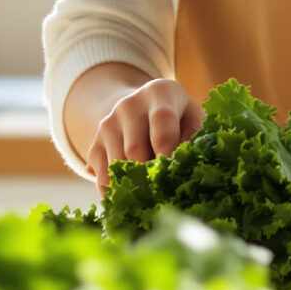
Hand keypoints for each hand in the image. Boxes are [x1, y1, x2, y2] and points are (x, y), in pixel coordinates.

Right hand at [83, 79, 202, 191]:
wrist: (144, 110)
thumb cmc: (179, 120)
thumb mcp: (194, 121)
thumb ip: (195, 139)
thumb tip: (188, 168)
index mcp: (158, 93)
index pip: (161, 121)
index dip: (169, 151)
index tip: (176, 174)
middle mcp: (128, 105)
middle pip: (135, 150)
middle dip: (151, 175)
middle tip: (166, 191)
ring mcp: (108, 125)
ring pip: (117, 167)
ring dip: (135, 186)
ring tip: (153, 195)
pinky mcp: (95, 145)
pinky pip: (102, 177)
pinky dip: (117, 193)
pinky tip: (133, 197)